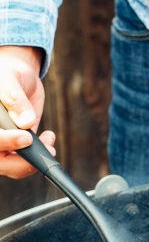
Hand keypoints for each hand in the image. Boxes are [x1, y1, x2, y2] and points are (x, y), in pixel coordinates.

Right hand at [0, 46, 55, 178]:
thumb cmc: (8, 74)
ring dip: (33, 161)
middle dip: (20, 162)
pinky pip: (24, 162)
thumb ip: (14, 97)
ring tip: (49, 140)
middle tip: (45, 150)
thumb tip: (27, 121)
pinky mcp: (15, 149)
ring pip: (11, 167)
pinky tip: (48, 137)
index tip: (25, 137)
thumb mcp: (9, 78)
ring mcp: (2, 145)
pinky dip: (40, 155)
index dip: (4, 142)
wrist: (18, 78)